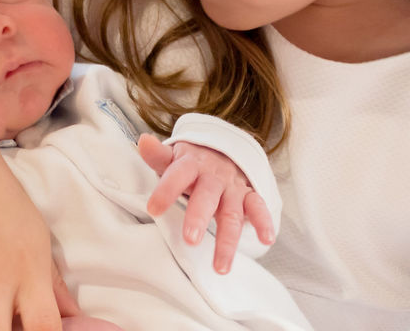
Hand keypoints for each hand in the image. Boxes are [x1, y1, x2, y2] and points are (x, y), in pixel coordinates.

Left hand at [137, 133, 274, 274]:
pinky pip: (258, 208)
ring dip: (227, 239)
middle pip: (207, 195)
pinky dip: (264, 222)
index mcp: (191, 165)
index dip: (167, 190)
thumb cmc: (191, 163)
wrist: (223, 151)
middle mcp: (213, 176)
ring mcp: (232, 187)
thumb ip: (157, 155)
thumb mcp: (174, 157)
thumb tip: (143, 142)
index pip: (178, 174)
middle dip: (199, 216)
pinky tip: (266, 240)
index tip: (153, 209)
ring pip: (231, 212)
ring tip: (220, 266)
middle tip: (191, 239)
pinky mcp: (248, 196)